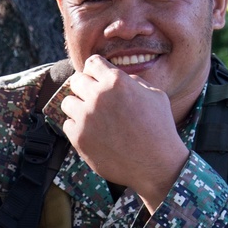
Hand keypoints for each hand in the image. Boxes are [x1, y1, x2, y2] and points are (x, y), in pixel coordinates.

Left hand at [57, 56, 191, 210]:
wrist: (156, 164)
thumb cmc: (160, 128)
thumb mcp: (155, 95)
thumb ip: (131, 81)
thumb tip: (114, 76)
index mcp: (117, 81)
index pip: (92, 62)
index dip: (95, 70)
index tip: (96, 78)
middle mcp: (98, 96)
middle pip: (76, 80)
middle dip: (84, 87)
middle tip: (93, 99)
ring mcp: (86, 117)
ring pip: (67, 102)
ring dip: (78, 107)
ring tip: (92, 117)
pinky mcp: (79, 138)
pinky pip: (67, 125)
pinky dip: (77, 128)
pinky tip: (92, 133)